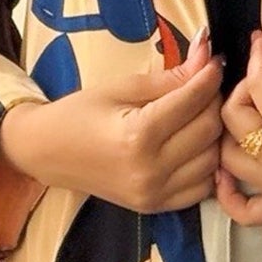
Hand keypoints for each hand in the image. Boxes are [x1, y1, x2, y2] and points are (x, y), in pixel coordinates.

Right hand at [0, 28, 225, 214]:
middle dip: (213, 101)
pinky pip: (202, 187)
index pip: (193, 101)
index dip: (209, 76)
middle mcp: (151, 169)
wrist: (47, 153)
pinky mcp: (156, 207)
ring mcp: (154, 193)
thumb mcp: (121, 87)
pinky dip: (205, 164)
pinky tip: (193, 145)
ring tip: (199, 113)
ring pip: (211, 159)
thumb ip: (169, 76)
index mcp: (138, 135)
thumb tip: (207, 54)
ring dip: (213, 133)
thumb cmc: (79, 113)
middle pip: (208, 130)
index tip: (214, 60)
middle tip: (205, 84)